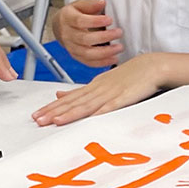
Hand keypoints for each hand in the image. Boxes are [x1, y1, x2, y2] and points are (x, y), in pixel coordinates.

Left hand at [32, 53, 168, 125]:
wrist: (151, 66)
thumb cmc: (128, 76)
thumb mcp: (101, 82)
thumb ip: (81, 91)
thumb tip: (59, 95)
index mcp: (92, 86)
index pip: (68, 98)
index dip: (51, 107)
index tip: (37, 115)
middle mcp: (98, 89)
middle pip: (73, 102)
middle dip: (54, 112)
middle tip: (38, 120)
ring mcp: (111, 93)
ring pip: (87, 105)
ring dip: (70, 113)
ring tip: (55, 121)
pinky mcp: (125, 97)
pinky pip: (111, 106)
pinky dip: (100, 112)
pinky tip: (90, 118)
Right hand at [52, 0, 122, 67]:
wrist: (59, 27)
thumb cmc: (71, 15)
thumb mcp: (79, 5)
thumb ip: (91, 4)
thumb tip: (102, 3)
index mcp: (67, 19)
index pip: (80, 21)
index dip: (95, 21)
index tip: (109, 20)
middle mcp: (67, 34)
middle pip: (85, 39)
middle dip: (104, 37)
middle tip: (118, 33)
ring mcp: (71, 47)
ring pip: (87, 53)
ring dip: (105, 52)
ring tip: (118, 48)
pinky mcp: (76, 56)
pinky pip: (88, 62)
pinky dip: (101, 62)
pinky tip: (112, 58)